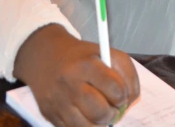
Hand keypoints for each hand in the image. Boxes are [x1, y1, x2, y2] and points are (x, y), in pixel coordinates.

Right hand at [13, 25, 139, 126]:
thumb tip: (129, 102)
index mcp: (87, 65)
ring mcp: (57, 101)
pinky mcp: (49, 114)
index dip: (124, 95)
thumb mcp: (108, 54)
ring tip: (101, 112)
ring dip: (100, 123)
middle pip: (100, 112)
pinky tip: (86, 114)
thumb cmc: (83, 57)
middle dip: (113, 113)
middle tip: (113, 108)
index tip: (122, 94)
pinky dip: (85, 126)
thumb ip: (126, 75)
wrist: (46, 57)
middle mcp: (70, 84)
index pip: (115, 89)